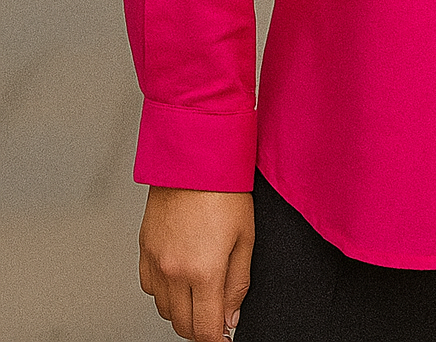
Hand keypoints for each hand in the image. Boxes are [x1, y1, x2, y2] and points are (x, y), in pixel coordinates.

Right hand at [139, 186, 253, 340]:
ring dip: (181, 309)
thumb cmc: (224, 189)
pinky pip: (149, 287)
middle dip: (200, 326)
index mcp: (204, 271)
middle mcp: (174, 271)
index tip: (223, 335)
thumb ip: (238, 284)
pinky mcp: (144, 248)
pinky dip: (163, 291)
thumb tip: (230, 317)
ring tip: (199, 291)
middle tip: (215, 314)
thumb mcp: (245, 238)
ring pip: (164, 309)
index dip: (216, 338)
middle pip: (182, 324)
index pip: (204, 329)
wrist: (195, 157)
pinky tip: (179, 276)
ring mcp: (155, 261)